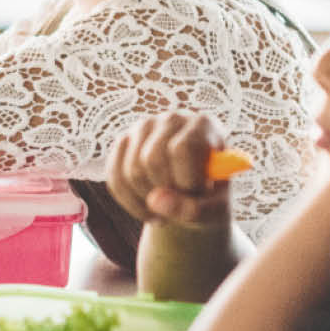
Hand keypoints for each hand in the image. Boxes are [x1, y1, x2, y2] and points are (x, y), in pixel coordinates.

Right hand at [107, 112, 232, 227]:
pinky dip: (130, 203)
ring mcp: (142, 128)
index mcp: (202, 126)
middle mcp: (170, 120)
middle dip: (165, 192)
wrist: (191, 194)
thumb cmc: (208, 197)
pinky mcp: (122, 143)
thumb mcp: (213, 209)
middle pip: (152, 160)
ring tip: (165, 210)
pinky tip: (147, 209)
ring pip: (132, 172)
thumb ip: (193, 209)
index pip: (182, 148)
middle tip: (179, 204)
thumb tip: (155, 201)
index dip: (185, 179)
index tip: (195, 196)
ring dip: (147, 201)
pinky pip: (115, 179)